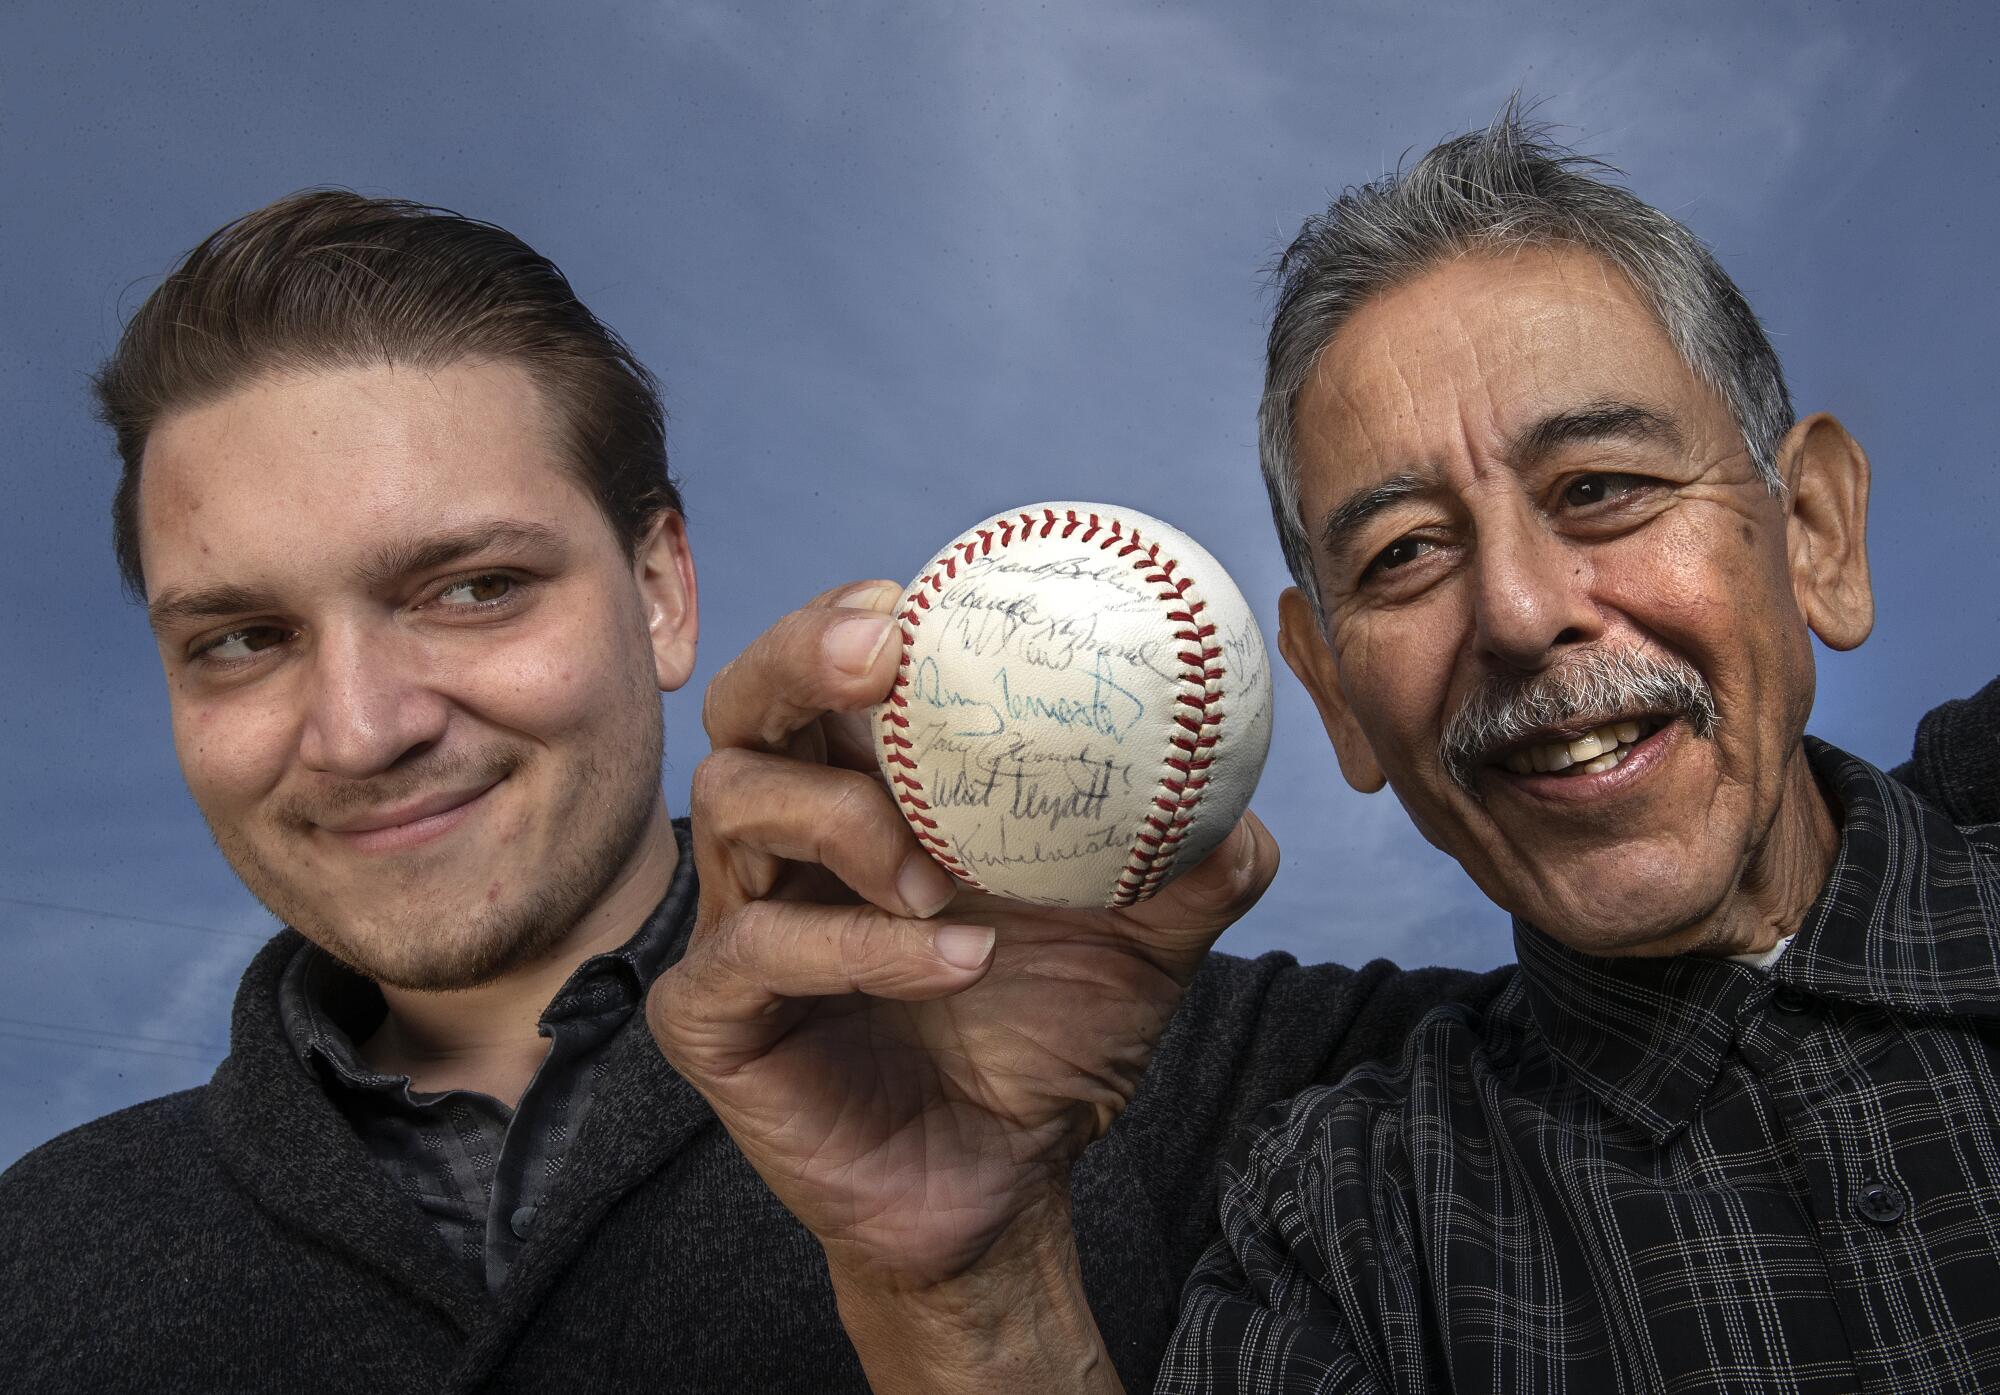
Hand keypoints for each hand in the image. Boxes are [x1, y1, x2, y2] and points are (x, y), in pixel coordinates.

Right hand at [645, 579, 1276, 1382]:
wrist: (1005, 1184)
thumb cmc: (1051, 1039)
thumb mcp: (1143, 942)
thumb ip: (1188, 867)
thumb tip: (1240, 803)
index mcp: (868, 793)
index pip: (830, 674)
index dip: (853, 619)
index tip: (915, 595)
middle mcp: (789, 843)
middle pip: (743, 706)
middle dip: (799, 658)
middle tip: (880, 656)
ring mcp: (740, 924)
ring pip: (735, 807)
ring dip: (843, 820)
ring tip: (938, 875)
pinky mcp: (712, 1018)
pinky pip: (754, 951)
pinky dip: (856, 945)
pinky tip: (956, 961)